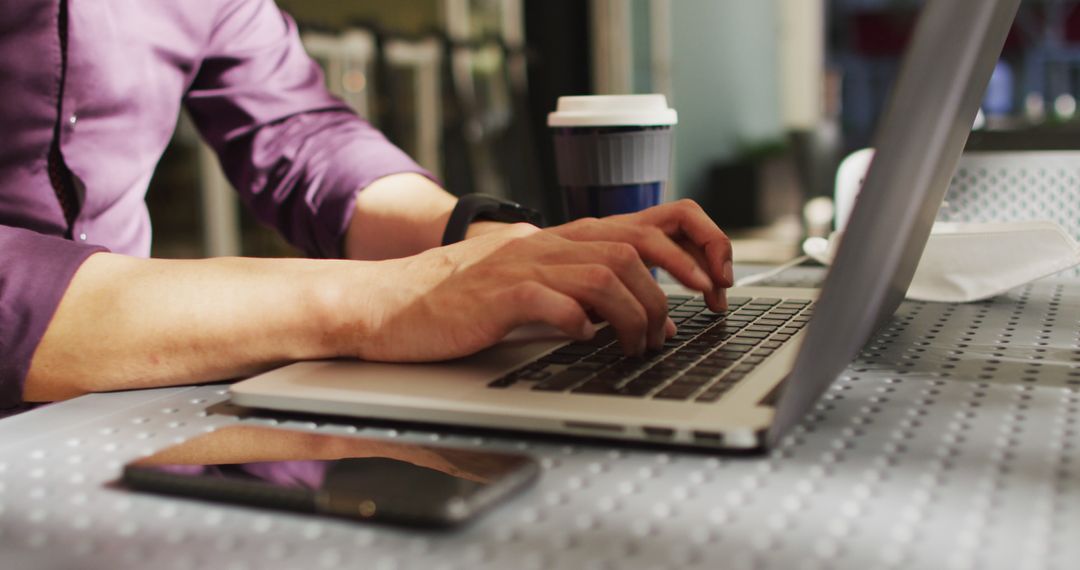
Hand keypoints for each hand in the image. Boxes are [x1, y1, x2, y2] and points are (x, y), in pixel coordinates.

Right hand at [340, 223, 673, 360]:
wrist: (390, 303)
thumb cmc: (460, 299)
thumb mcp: (531, 280)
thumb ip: (580, 284)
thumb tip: (639, 307)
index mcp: (563, 238)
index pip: (649, 218)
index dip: (695, 241)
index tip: (718, 278)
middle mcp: (548, 244)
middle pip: (637, 242)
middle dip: (682, 276)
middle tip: (698, 312)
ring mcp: (522, 266)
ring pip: (606, 273)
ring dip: (637, 313)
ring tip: (638, 344)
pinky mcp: (496, 297)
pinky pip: (553, 301)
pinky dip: (579, 322)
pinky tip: (582, 339)